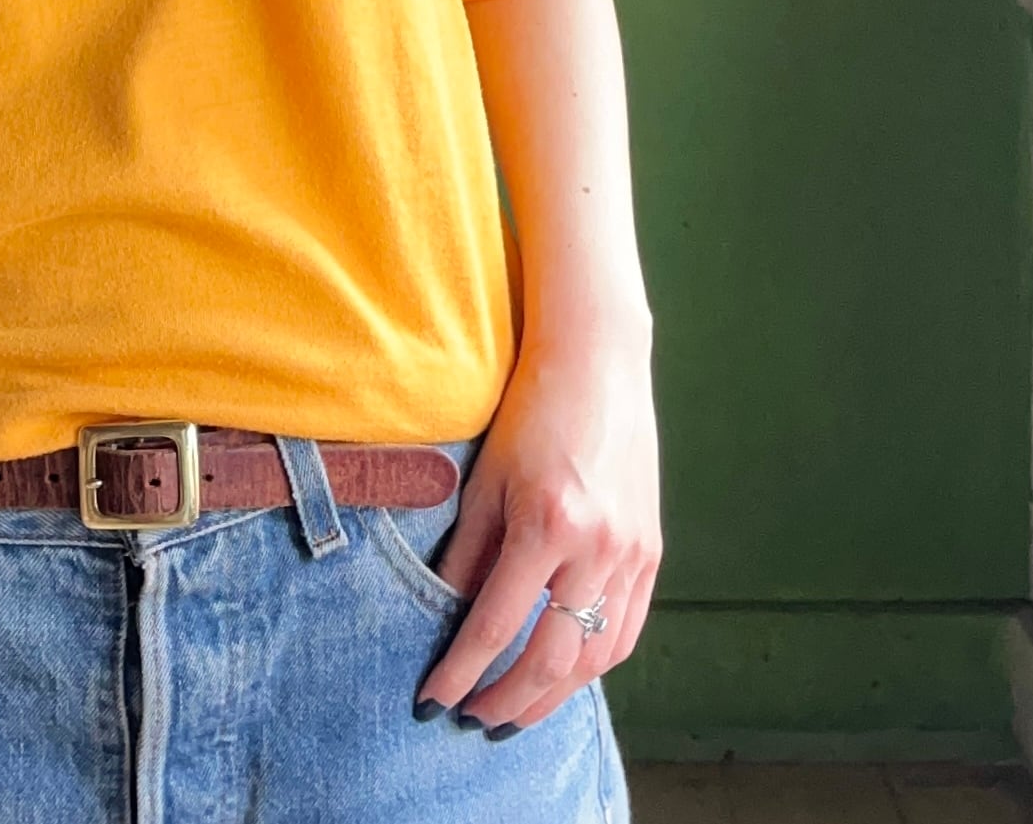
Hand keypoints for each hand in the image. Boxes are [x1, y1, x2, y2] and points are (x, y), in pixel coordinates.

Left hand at [415, 312, 661, 731]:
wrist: (598, 364)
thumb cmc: (532, 410)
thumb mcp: (486, 478)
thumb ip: (467, 551)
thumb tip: (445, 615)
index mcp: (547, 523)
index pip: (495, 624)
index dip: (460, 672)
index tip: (432, 700)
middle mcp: (598, 546)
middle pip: (553, 658)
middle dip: (508, 700)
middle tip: (473, 720)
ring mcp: (633, 552)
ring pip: (596, 657)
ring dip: (554, 695)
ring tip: (514, 710)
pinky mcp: (651, 552)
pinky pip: (627, 630)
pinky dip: (594, 664)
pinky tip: (564, 674)